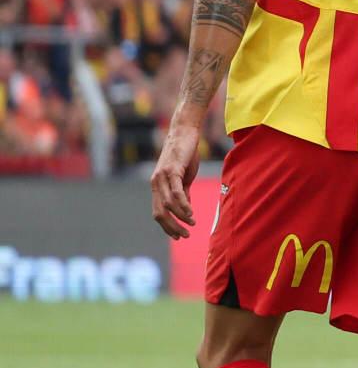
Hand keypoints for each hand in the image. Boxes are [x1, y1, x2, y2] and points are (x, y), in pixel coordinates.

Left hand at [150, 123, 200, 238]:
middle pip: (159, 213)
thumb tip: (186, 208)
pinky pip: (176, 193)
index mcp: (157, 186)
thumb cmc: (186, 153)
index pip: (158, 212)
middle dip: (171, 227)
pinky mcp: (172, 171)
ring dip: (180, 217)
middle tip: (184, 235)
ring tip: (192, 223)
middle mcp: (156, 183)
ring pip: (168, 205)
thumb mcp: (184, 176)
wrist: (185, 132)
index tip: (179, 235)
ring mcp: (162, 177)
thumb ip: (183, 192)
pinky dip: (183, 205)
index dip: (167, 226)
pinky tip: (191, 212)